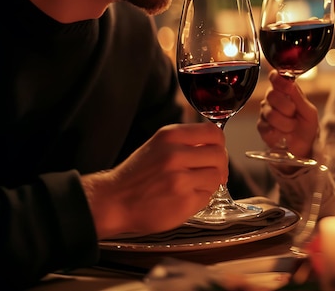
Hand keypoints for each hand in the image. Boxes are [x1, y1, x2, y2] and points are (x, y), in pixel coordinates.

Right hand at [82, 122, 227, 237]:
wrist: (114, 200)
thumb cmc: (138, 174)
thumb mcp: (159, 145)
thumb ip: (186, 141)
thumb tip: (217, 145)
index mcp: (170, 136)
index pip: (214, 133)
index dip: (220, 144)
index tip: (216, 151)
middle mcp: (175, 155)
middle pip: (219, 155)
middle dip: (219, 165)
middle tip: (211, 172)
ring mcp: (180, 180)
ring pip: (216, 177)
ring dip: (210, 183)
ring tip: (193, 185)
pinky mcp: (183, 202)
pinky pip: (207, 197)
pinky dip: (201, 198)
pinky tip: (184, 197)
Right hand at [257, 70, 318, 159]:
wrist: (304, 146)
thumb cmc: (306, 125)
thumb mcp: (308, 110)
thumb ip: (297, 96)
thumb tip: (288, 81)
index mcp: (284, 90)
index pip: (275, 77)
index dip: (278, 79)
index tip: (286, 86)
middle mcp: (271, 99)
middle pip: (272, 95)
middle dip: (287, 108)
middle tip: (294, 114)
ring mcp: (265, 113)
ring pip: (271, 114)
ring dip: (286, 123)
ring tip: (291, 127)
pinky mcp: (261, 127)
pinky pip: (268, 128)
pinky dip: (280, 133)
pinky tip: (284, 134)